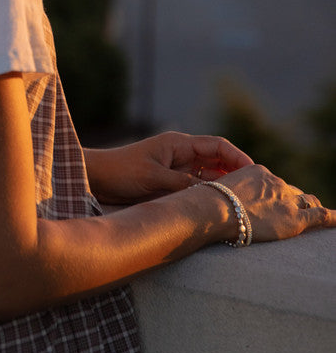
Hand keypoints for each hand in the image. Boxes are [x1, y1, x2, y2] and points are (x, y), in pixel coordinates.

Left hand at [84, 131, 252, 205]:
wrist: (96, 179)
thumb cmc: (121, 171)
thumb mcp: (154, 177)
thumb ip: (183, 183)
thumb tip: (212, 192)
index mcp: (178, 144)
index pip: (217, 146)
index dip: (238, 157)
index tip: (255, 172)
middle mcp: (181, 155)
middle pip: (217, 161)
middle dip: (237, 173)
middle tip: (256, 191)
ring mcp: (176, 170)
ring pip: (209, 177)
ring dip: (224, 186)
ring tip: (244, 202)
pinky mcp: (170, 185)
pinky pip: (196, 189)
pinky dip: (207, 196)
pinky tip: (218, 208)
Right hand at [219, 164, 335, 242]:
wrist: (216, 209)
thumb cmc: (209, 203)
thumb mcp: (219, 190)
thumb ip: (228, 194)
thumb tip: (220, 204)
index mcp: (258, 171)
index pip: (274, 184)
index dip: (276, 194)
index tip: (273, 202)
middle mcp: (275, 182)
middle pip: (291, 192)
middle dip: (295, 200)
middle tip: (295, 210)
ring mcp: (287, 199)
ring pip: (307, 202)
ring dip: (311, 208)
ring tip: (318, 214)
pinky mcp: (295, 218)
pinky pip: (321, 216)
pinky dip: (332, 218)